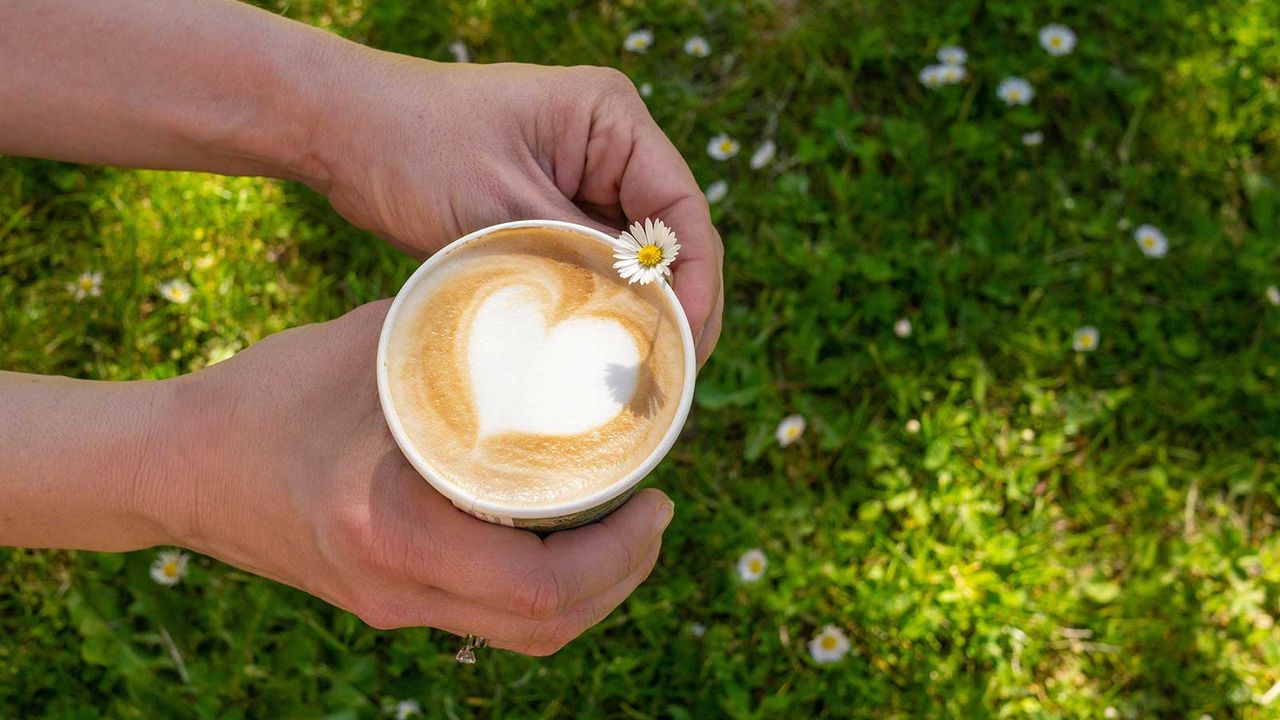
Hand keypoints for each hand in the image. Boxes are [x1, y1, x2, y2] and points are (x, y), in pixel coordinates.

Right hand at [150, 301, 673, 655]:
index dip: (623, 554)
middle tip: (655, 512)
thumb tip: (550, 292)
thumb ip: (462, 325)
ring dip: (590, 591)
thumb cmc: (267, 398)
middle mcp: (398, 591)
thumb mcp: (374, 348)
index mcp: (396, 534)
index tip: (659, 498)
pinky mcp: (386, 604)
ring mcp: (391, 609)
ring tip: (624, 528)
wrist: (178, 466)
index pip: (546, 587)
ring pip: (524, 635)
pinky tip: (562, 538)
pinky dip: (542, 592)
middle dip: (623, 575)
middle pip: (548, 627)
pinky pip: (488, 620)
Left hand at [310, 57, 722, 363]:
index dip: (696, 280)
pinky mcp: (550, 210)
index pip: (681, 209)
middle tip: (672, 376)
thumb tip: (645, 318)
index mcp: (611, 119)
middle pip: (668, 239)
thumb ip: (579, 255)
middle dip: (675, 305)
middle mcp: (608, 147)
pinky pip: (593, 265)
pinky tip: (600, 351)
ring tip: (643, 374)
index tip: (687, 339)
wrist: (339, 133)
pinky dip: (599, 305)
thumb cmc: (412, 145)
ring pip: (632, 260)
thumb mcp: (501, 205)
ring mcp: (580, 179)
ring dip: (639, 311)